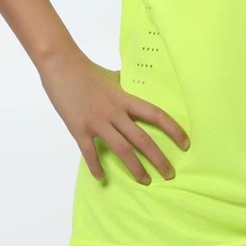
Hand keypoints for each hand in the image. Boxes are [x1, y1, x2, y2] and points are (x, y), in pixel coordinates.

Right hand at [37, 47, 189, 183]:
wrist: (60, 65)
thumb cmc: (86, 70)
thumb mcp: (112, 76)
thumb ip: (125, 84)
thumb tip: (133, 82)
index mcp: (125, 98)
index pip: (156, 115)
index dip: (173, 130)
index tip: (185, 144)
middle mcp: (115, 112)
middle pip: (142, 139)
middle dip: (159, 159)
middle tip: (170, 174)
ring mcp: (97, 122)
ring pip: (122, 150)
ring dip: (136, 168)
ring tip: (145, 181)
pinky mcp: (79, 129)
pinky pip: (90, 153)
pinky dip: (96, 167)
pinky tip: (102, 178)